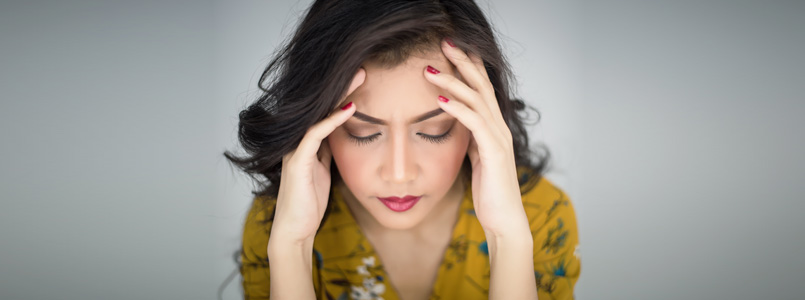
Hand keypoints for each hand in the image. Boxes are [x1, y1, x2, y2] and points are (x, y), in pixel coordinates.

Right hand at [269, 68, 365, 243]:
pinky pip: (316, 133)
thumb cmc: (310, 203)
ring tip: (360, 77)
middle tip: (364, 67)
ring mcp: (296, 149)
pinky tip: (350, 108)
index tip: (364, 80)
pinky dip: (333, 119)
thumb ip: (329, 153)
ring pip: (318, 113)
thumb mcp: (324, 171)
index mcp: (305, 143)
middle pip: (321, 105)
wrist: (295, 230)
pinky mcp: (298, 161)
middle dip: (343, 85)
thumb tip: (344, 137)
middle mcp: (298, 141)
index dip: (343, 94)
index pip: (325, 111)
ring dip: (340, 94)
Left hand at [423, 39, 529, 236]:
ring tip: (431, 70)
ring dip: (453, 82)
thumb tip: (458, 125)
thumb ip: (471, 139)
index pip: (481, 89)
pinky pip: (475, 123)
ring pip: (477, 100)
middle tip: (444, 43)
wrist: (504, 220)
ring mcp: (499, 138)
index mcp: (494, 128)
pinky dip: (457, 109)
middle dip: (463, 62)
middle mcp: (499, 127)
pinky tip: (439, 100)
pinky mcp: (494, 152)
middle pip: (482, 85)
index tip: (450, 49)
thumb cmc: (490, 192)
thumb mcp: (477, 158)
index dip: (468, 67)